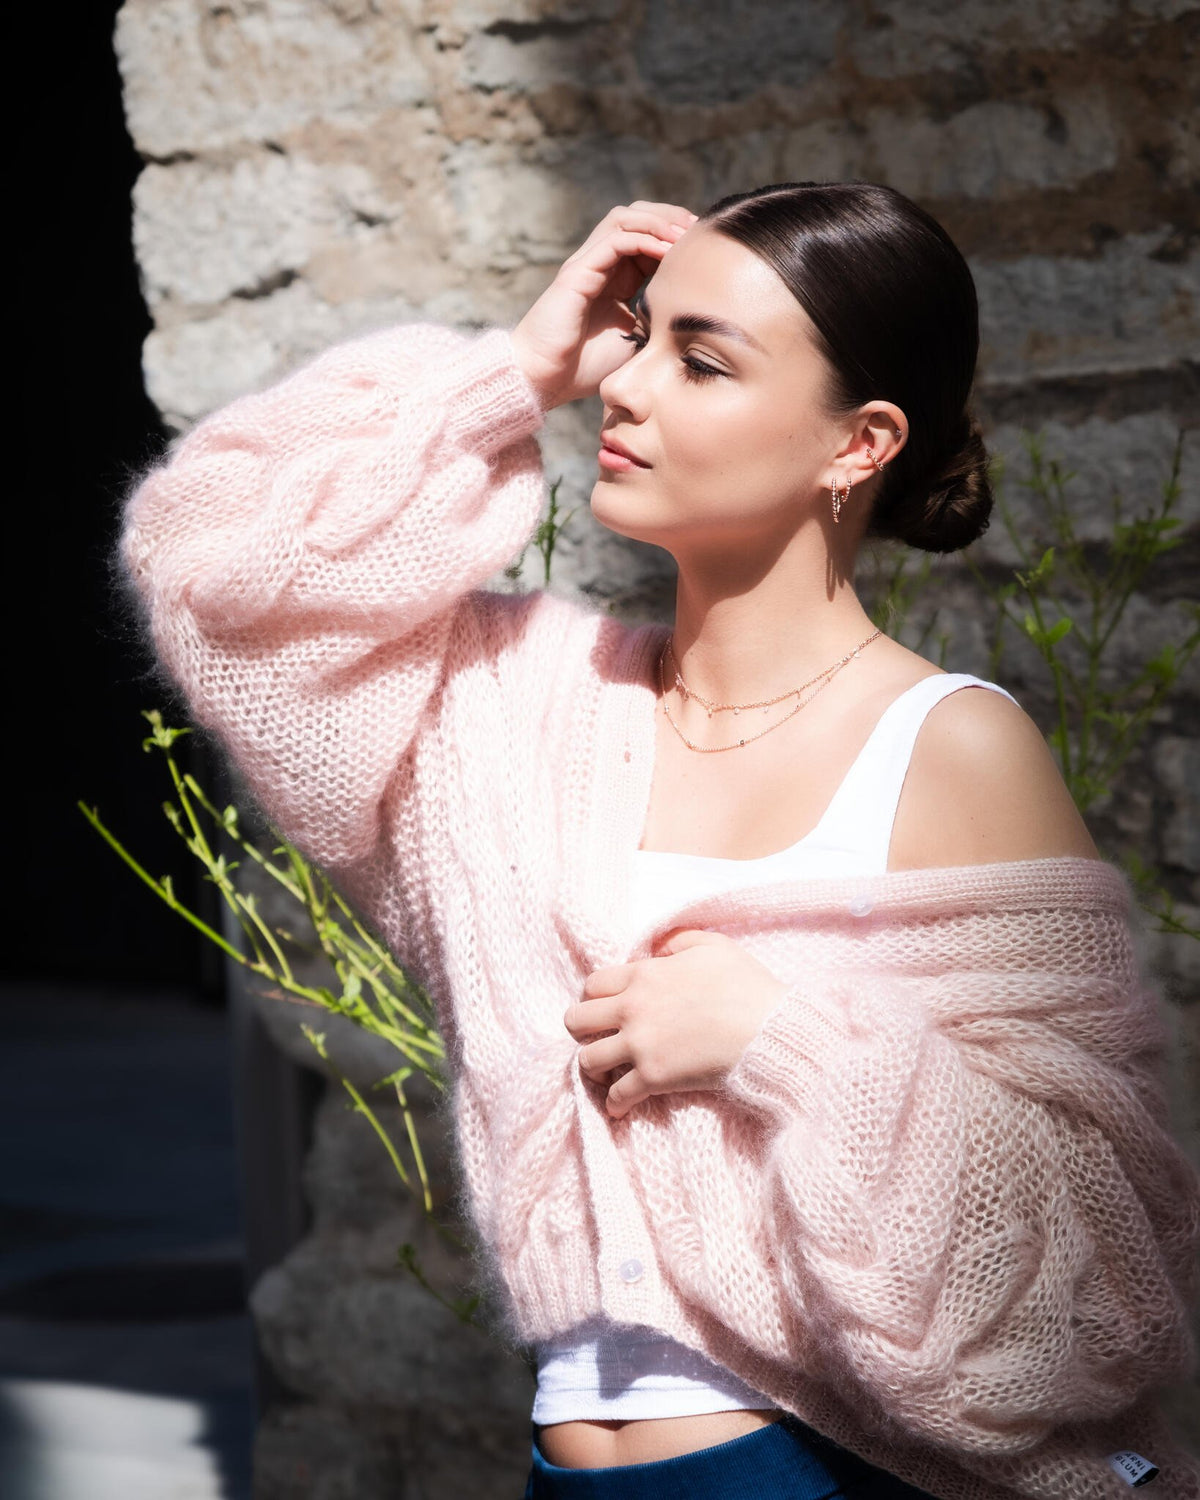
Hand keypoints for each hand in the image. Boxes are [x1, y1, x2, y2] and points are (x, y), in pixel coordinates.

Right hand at [511, 200, 698, 410]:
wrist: (543, 379)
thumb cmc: (583, 367)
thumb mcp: (633, 342)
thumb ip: (656, 323)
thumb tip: (690, 319)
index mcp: (613, 278)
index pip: (647, 238)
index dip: (675, 235)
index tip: (704, 246)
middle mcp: (599, 264)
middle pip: (637, 216)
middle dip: (671, 217)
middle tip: (699, 230)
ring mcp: (586, 264)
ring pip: (625, 219)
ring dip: (659, 221)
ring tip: (685, 235)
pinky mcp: (577, 272)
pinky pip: (615, 240)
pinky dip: (644, 238)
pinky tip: (666, 251)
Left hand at [564, 928, 787, 1118]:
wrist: (769, 1030)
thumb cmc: (746, 985)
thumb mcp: (713, 945)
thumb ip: (678, 941)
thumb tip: (658, 949)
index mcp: (643, 976)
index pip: (592, 985)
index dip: (594, 996)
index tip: (604, 1006)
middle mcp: (632, 1009)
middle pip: (577, 1020)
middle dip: (582, 1029)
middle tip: (596, 1036)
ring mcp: (640, 1045)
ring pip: (587, 1060)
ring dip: (593, 1066)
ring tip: (606, 1071)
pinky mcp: (654, 1078)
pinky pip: (617, 1095)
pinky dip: (615, 1103)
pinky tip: (619, 1106)